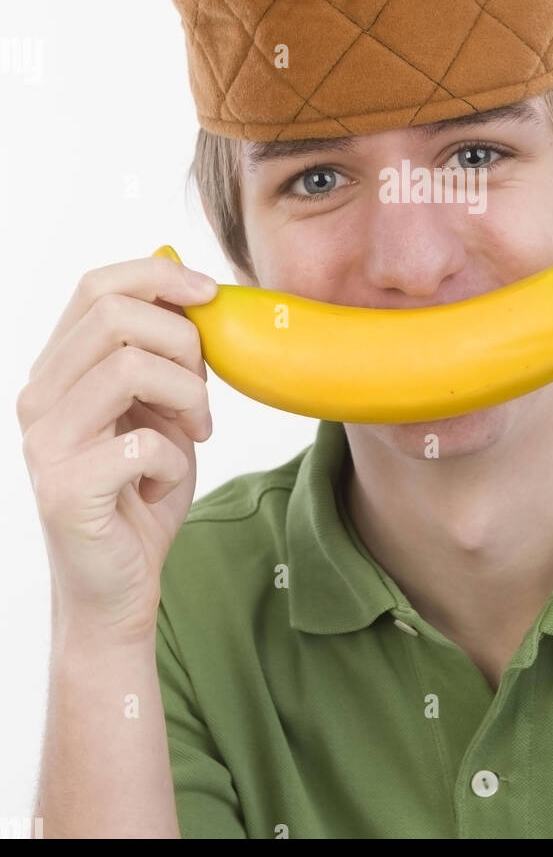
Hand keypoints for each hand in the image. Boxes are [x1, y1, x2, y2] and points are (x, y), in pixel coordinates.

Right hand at [17, 255, 218, 644]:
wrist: (118, 586)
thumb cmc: (141, 490)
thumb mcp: (159, 406)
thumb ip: (160, 349)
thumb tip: (181, 270)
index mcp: (56, 369)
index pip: (96, 286)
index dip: (159, 275)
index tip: (211, 295)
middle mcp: (37, 398)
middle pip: (114, 314)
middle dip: (183, 340)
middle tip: (203, 391)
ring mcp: (43, 444)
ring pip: (129, 367)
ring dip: (186, 396)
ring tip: (194, 432)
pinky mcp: (63, 490)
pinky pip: (141, 444)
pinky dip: (172, 461)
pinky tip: (161, 483)